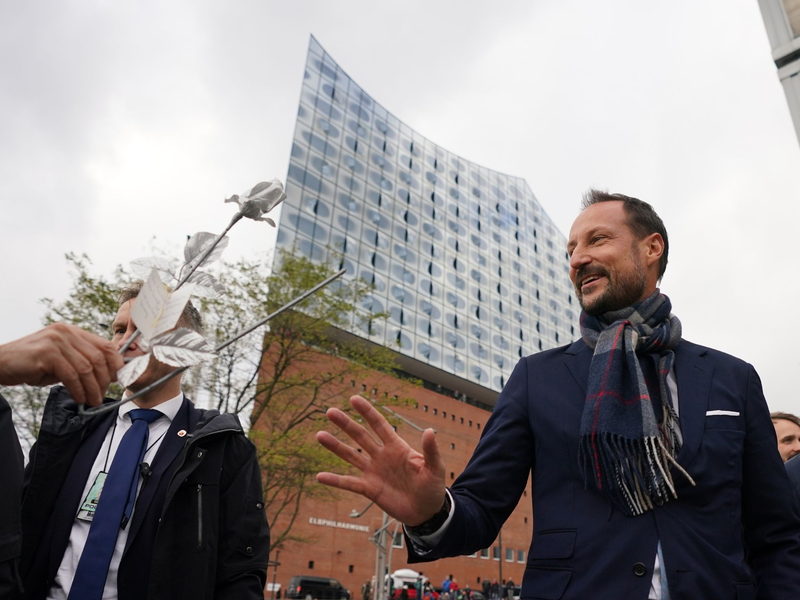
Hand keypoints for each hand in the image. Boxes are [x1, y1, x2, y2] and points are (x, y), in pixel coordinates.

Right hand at [0, 323, 123, 405]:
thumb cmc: (31, 365)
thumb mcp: (60, 360)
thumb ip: (80, 362)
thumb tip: (106, 376)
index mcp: (72, 332)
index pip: (105, 345)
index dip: (116, 363)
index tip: (118, 380)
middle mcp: (66, 333)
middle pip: (98, 357)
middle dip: (105, 380)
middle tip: (104, 395)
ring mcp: (56, 341)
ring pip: (86, 368)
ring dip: (93, 388)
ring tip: (93, 401)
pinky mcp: (47, 353)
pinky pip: (71, 375)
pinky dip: (78, 389)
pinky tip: (79, 398)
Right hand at [316, 395, 446, 525]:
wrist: (426, 512)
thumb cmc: (432, 487)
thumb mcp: (435, 468)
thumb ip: (430, 450)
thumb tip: (429, 431)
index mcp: (397, 447)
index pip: (379, 425)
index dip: (367, 412)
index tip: (354, 399)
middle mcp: (381, 456)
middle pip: (360, 436)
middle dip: (346, 424)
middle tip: (330, 411)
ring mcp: (373, 472)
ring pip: (351, 456)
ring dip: (335, 446)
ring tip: (320, 435)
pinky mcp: (369, 489)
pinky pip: (349, 483)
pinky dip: (335, 480)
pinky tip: (320, 476)